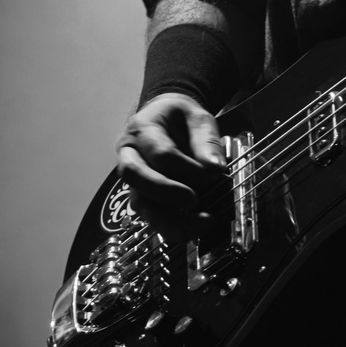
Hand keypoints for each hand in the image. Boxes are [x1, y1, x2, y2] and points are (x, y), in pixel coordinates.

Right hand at [117, 90, 225, 237]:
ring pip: (138, 200)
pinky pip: (148, 212)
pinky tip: (189, 230)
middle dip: (164, 192)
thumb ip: (207, 140)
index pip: (160, 152)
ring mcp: (132, 175)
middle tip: (193, 199)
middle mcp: (129, 152)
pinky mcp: (140, 192)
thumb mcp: (197, 117)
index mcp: (142, 129)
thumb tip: (216, 168)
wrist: (163, 116)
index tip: (212, 175)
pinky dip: (167, 226)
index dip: (187, 168)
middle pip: (134, 175)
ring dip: (165, 219)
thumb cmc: (179, 116)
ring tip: (192, 228)